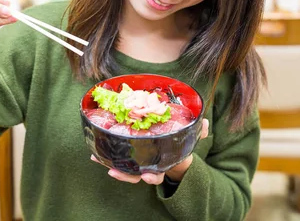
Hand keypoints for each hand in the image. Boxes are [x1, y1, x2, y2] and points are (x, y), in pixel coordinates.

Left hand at [91, 119, 209, 184]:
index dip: (151, 176)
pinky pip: (115, 157)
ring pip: (123, 168)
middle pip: (134, 175)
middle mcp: (147, 166)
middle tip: (115, 173)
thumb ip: (199, 131)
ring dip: (110, 164)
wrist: (171, 150)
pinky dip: (104, 157)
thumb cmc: (178, 144)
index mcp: (161, 164)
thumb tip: (205, 124)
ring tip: (97, 160)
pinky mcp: (127, 154)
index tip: (147, 176)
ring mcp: (136, 162)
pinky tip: (94, 154)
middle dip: (126, 175)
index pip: (156, 174)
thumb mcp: (189, 139)